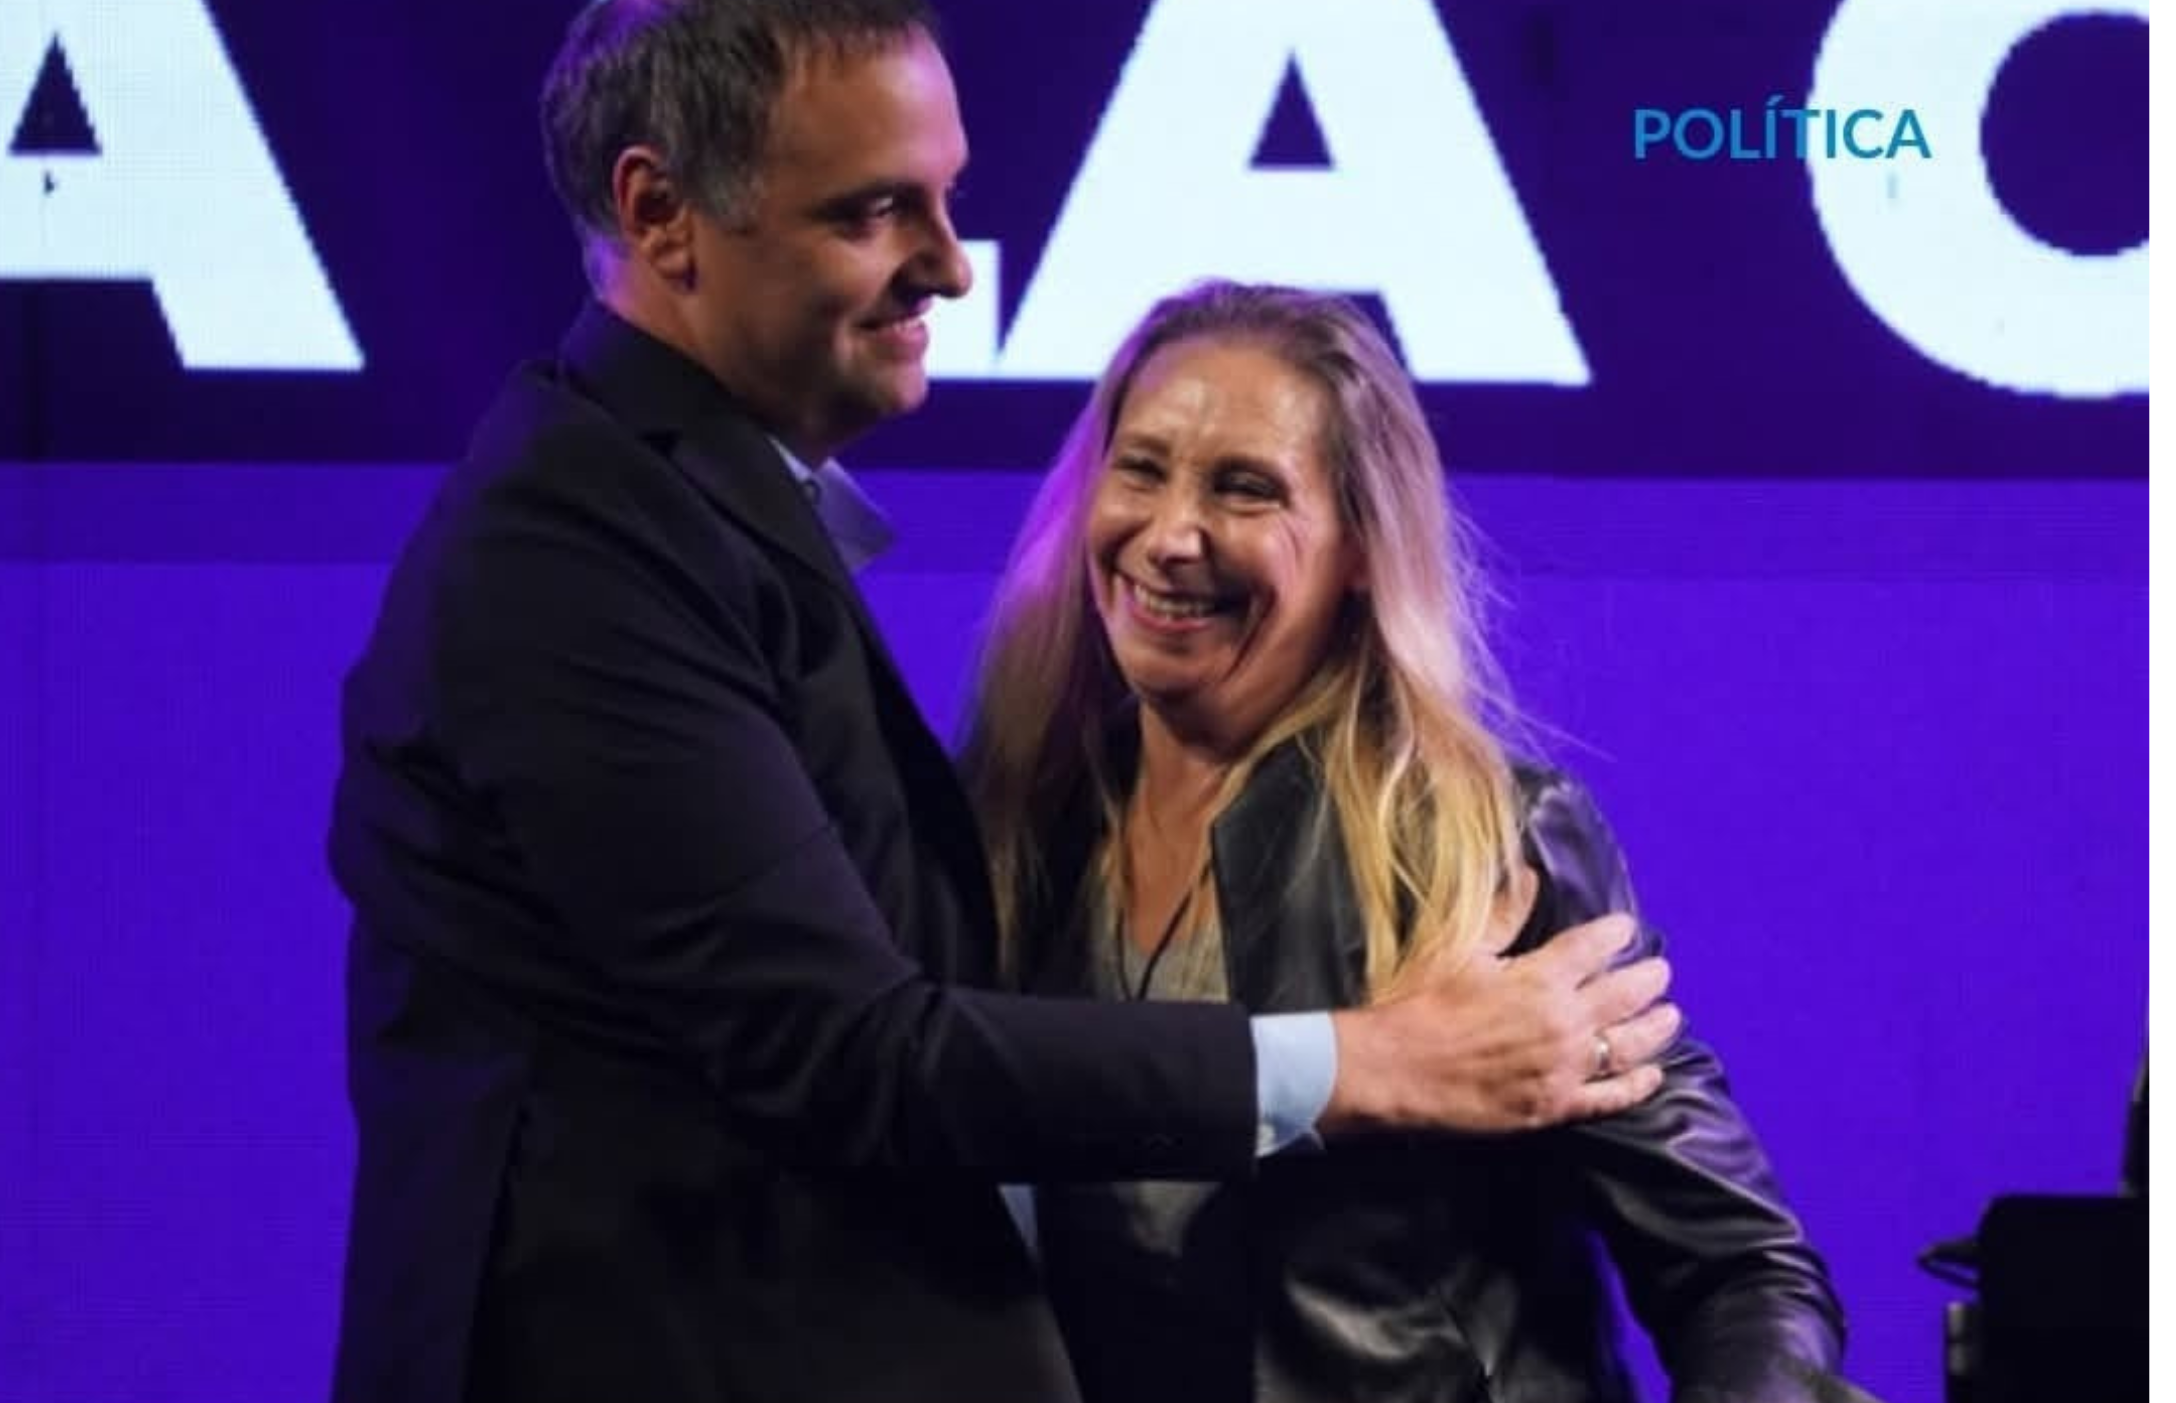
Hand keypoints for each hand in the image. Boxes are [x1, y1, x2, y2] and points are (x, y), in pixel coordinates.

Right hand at [1320, 868, 1679, 1133]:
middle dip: (1649, 980)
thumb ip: (1503, 913)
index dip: (1615, 935)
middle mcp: (1564, 1021)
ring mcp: (1565, 1067)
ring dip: (1656, 1029)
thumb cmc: (1422, 1003)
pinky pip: (1611, 1096)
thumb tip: (1530, 876)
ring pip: (1629, 1045)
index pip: (1594, 947)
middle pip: (1625, 996)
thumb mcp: (1460, 948)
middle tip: (1661, 973)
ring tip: (1670, 1016)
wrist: (1397, 1069)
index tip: (1625, 929)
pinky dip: (1637, 1084)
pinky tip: (1653, 1075)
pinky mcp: (1557, 1106)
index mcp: (1541, 977)